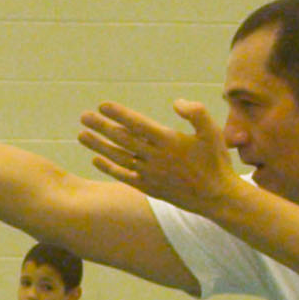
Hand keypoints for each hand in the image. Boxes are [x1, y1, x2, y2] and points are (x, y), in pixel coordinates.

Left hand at [77, 100, 243, 212]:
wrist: (217, 197)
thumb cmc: (216, 161)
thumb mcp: (213, 132)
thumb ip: (196, 112)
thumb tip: (175, 102)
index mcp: (169, 141)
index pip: (137, 124)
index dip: (119, 114)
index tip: (102, 105)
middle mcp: (155, 157)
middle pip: (122, 139)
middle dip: (101, 126)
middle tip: (84, 116)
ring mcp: (150, 174)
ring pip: (118, 157)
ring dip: (98, 145)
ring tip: (81, 135)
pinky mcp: (148, 187)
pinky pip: (124, 176)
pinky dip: (108, 168)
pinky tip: (95, 160)